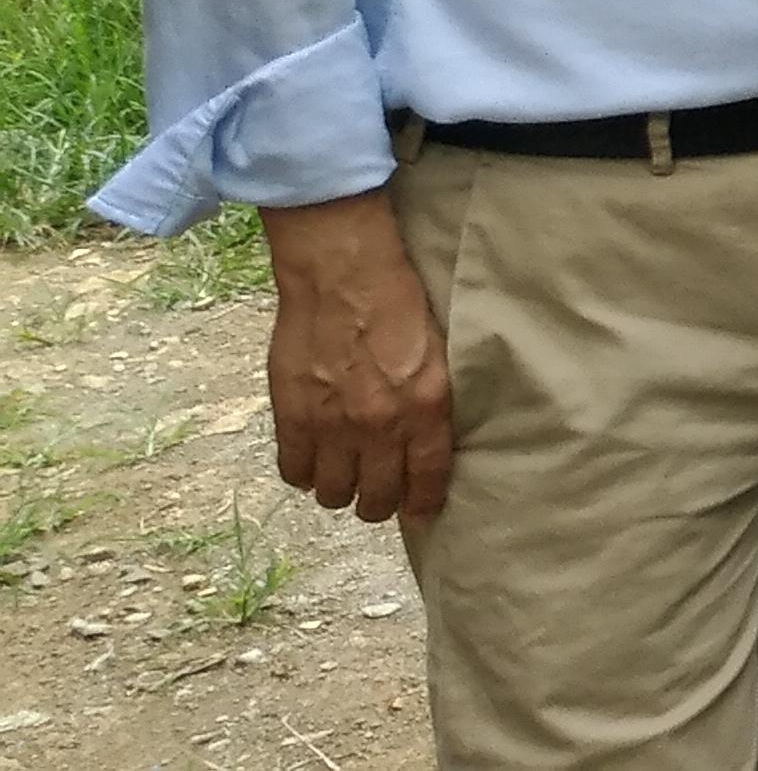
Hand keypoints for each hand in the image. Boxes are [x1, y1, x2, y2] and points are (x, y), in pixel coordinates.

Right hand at [259, 192, 451, 523]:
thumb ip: (429, 405)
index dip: (423, 505)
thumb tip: (423, 447)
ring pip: (333, 494)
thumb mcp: (436, 354)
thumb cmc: (397, 302)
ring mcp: (332, 424)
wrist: (342, 272)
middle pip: (376, 499)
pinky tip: (312, 457)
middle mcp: (380, 424)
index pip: (427, 481)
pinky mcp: (292, 415)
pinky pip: (293, 472)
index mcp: (425, 407)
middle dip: (379, 503)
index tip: (420, 513)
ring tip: (343, 471)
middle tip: (377, 491)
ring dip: (339, 488)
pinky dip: (302, 471)